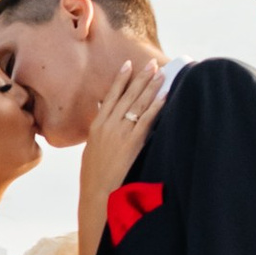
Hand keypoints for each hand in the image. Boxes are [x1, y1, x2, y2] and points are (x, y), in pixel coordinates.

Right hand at [81, 53, 162, 187]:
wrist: (96, 191)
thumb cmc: (94, 174)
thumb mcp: (91, 148)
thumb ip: (99, 131)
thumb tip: (102, 117)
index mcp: (97, 125)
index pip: (110, 96)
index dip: (120, 79)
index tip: (128, 64)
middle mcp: (108, 125)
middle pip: (127, 95)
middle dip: (140, 77)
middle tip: (151, 63)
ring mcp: (120, 132)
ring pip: (137, 104)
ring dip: (150, 87)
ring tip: (160, 73)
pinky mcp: (132, 142)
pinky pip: (146, 120)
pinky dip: (156, 106)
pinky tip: (164, 96)